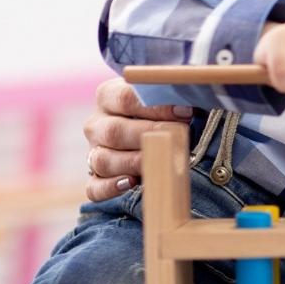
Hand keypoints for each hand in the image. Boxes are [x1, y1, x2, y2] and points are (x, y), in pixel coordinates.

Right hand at [83, 77, 193, 201]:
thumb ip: (173, 97)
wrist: (151, 131)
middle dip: (149, 135)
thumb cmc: (163, 110)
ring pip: (102, 161)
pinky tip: (131, 183)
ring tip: (160, 161)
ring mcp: (93, 152)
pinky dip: (111, 187)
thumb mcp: (165, 97)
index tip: (186, 112)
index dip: (157, 107)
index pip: (125, 98)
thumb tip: (191, 104)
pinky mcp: (95, 178)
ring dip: (134, 163)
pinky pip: (95, 187)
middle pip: (114, 131)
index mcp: (108, 96)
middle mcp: (96, 124)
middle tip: (178, 136)